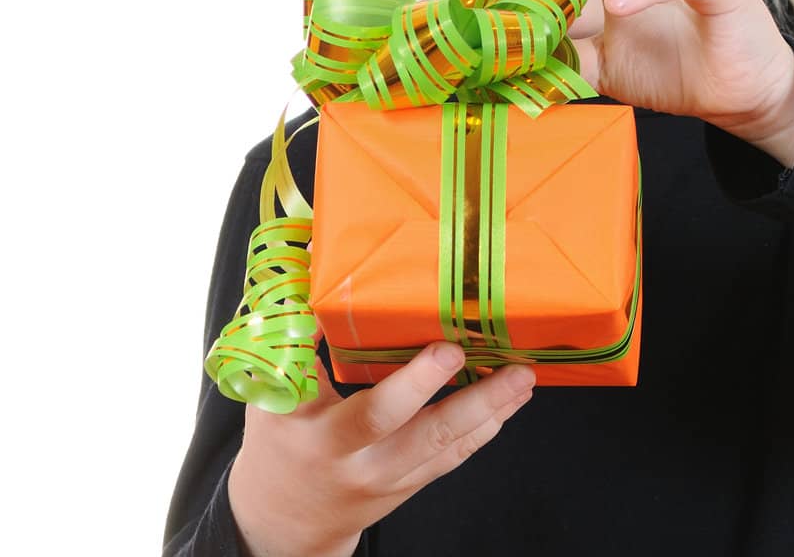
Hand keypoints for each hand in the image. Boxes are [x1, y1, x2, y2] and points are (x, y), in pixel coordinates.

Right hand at [227, 339, 534, 556]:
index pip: (366, 411)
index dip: (409, 382)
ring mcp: (389, 478)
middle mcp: (359, 461)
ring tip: (522, 376)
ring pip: (445, 447)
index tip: (445, 347)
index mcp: (321, 436)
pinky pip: (452, 457)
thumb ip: (293, 343)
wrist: (284, 521)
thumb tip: (311, 274)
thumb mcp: (271, 395)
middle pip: (418, 433)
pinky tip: (510, 402)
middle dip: (467, 399)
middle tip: (506, 366)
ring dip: (490, 410)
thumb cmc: (278, 443)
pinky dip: (485, 428)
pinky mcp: (410, 485)